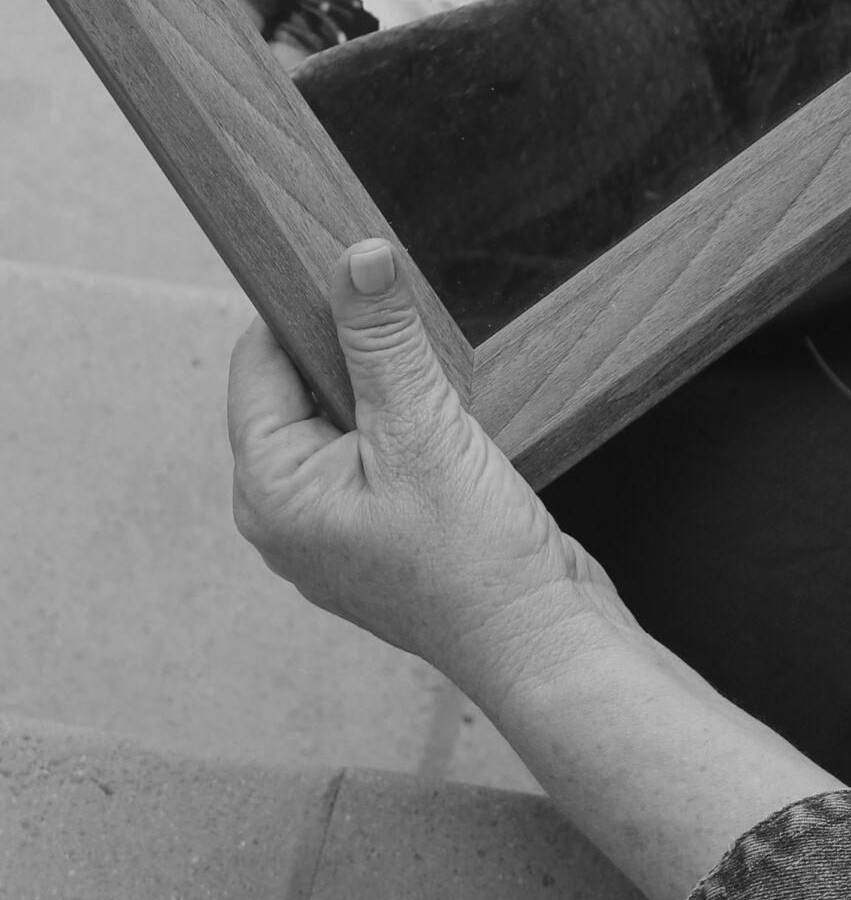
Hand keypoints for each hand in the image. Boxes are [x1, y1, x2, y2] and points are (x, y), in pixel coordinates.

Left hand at [227, 241, 630, 713]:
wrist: (543, 641)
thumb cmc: (475, 562)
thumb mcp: (425, 428)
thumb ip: (384, 339)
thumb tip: (357, 258)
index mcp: (269, 492)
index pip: (259, 362)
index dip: (307, 309)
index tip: (357, 272)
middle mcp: (286, 515)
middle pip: (300, 386)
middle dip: (358, 355)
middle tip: (416, 351)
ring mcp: (332, 529)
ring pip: (346, 417)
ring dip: (393, 392)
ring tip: (441, 408)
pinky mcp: (379, 532)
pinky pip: (378, 452)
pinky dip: (411, 429)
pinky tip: (454, 439)